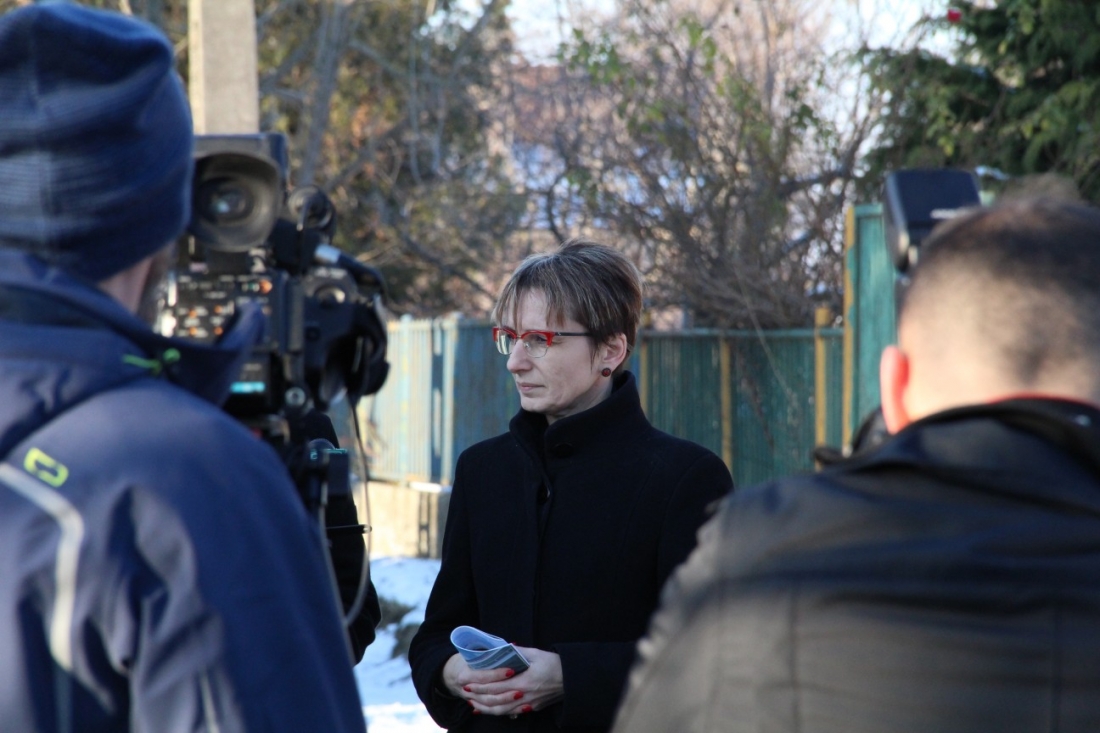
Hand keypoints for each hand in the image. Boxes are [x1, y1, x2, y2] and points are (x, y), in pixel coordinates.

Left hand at [444, 647, 563, 716]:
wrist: (572, 680)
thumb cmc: (554, 664)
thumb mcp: (536, 654)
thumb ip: (518, 652)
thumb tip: (504, 648)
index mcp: (524, 681)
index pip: (496, 686)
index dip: (480, 686)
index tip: (467, 683)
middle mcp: (524, 696)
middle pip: (496, 700)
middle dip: (479, 697)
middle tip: (465, 693)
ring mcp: (528, 704)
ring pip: (502, 711)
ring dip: (486, 708)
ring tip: (473, 704)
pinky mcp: (532, 708)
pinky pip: (511, 713)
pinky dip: (498, 712)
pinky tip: (490, 710)